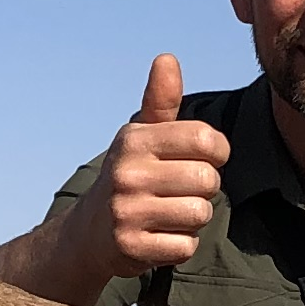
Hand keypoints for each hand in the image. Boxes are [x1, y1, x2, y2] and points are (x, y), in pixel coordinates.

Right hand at [88, 53, 231, 280]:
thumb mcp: (140, 136)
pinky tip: (160, 236)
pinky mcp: (130, 247)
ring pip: (200, 214)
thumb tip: (167, 58)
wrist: (88, 233)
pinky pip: (186, 246)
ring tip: (169, 213)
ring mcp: (126, 211)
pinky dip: (181, 245)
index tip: (201, 159)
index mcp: (135, 140)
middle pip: (208, 180)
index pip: (205, 139)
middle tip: (180, 192)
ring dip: (193, 219)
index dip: (216, 152)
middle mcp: (127, 173)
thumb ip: (161, 100)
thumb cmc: (129, 176)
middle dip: (205, 189)